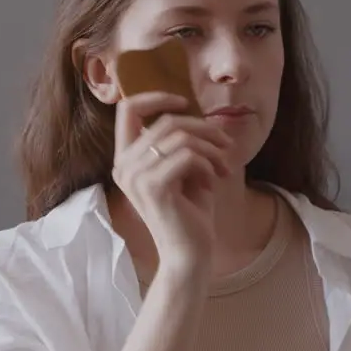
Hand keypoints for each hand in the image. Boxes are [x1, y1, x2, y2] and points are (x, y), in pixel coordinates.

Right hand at [111, 92, 231, 268]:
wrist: (190, 252)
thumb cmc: (190, 212)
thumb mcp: (185, 169)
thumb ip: (181, 142)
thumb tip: (198, 114)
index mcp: (126, 159)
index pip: (128, 110)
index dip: (156, 97)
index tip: (185, 102)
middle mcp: (123, 166)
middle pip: (166, 121)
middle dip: (204, 129)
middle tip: (226, 145)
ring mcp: (135, 177)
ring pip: (180, 137)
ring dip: (211, 147)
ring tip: (225, 165)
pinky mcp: (153, 187)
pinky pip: (187, 155)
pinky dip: (208, 162)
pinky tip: (216, 178)